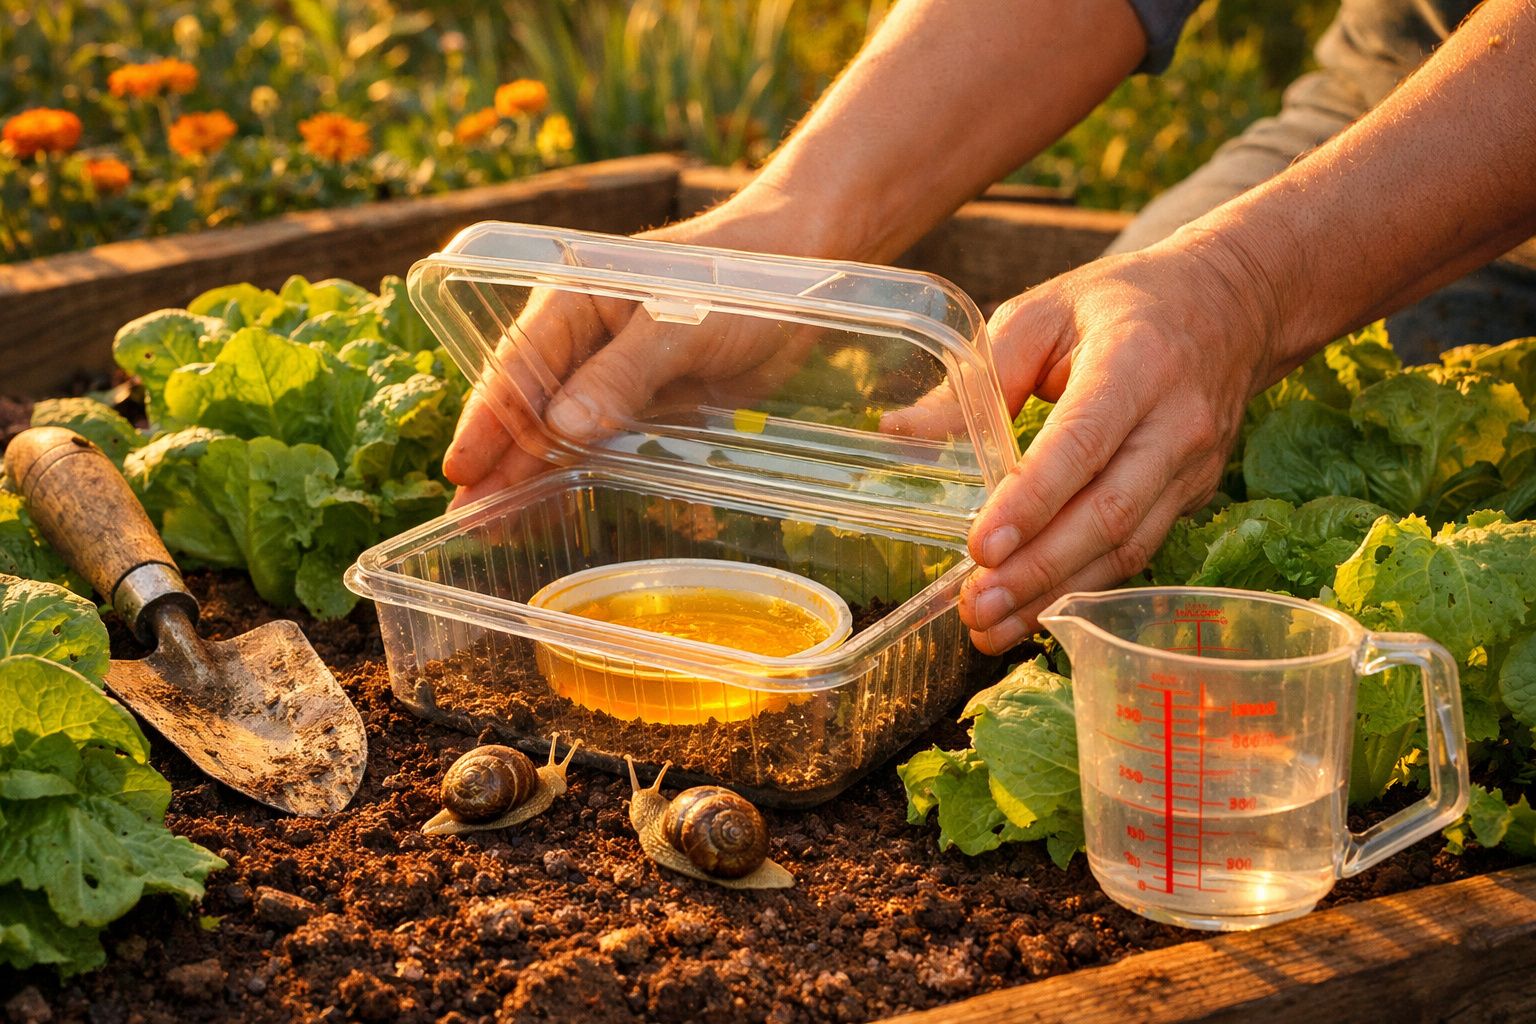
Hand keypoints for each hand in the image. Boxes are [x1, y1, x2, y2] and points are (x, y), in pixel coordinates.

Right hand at [442, 202, 829, 506]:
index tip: (460, 470)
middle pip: (527, 405)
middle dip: (497, 460)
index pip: (516, 367)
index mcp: (573, 300)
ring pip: (559, 430)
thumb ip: (622, 376)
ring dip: (530, 474)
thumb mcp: (680, 326)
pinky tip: (554, 508)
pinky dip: (577, 473)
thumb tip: (559, 429)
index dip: (486, 422)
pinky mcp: (646, 401)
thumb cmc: (740, 282)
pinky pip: (601, 442)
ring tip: (496, 526)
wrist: (802, 276)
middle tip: (466, 519)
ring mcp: (612, 373)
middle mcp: (582, 339)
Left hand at [932, 238, 1280, 652]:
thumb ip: (977, 377)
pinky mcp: (1192, 497)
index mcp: (1135, 361)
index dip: (1032, 501)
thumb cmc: (1121, 306)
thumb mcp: (1043, 313)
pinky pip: (1137, 552)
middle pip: (1108, 512)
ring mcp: (1192, 467)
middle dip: (1038, 570)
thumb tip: (902, 433)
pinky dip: (1083, 588)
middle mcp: (1175, 422)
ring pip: (1126, 547)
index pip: (1083, 442)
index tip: (981, 547)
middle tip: (975, 606)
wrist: (1231, 306)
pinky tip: (1033, 613)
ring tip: (990, 627)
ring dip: (1055, 595)